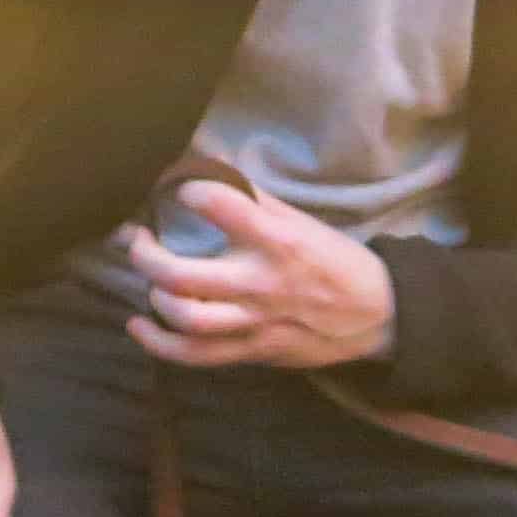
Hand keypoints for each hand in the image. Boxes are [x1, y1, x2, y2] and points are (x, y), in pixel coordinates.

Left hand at [118, 180, 395, 369]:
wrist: (377, 317)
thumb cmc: (334, 261)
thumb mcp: (301, 221)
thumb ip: (252, 197)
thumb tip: (207, 161)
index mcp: (277, 241)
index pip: (218, 206)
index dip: (188, 192)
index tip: (179, 191)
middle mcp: (260, 284)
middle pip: (181, 275)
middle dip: (145, 255)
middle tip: (139, 240)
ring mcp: (254, 322)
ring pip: (185, 318)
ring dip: (153, 296)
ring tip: (148, 278)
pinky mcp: (252, 350)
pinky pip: (195, 355)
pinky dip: (159, 343)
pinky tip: (140, 325)